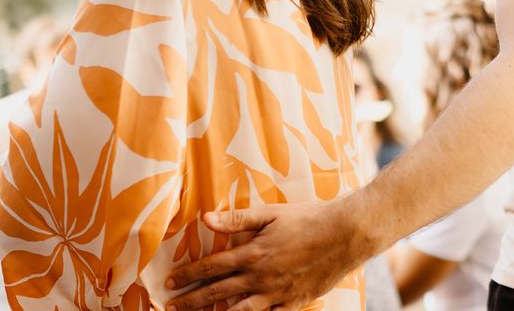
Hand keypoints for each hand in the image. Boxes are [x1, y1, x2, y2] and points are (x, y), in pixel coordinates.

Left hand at [165, 199, 364, 310]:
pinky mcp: (293, 304)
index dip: (188, 274)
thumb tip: (205, 218)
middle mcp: (260, 278)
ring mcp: (276, 294)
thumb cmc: (307, 218)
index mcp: (252, 254)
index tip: (169, 281)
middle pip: (218, 293)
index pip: (211, 267)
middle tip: (171, 306)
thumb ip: (237, 219)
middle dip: (191, 301)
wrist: (344, 235)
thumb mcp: (270, 213)